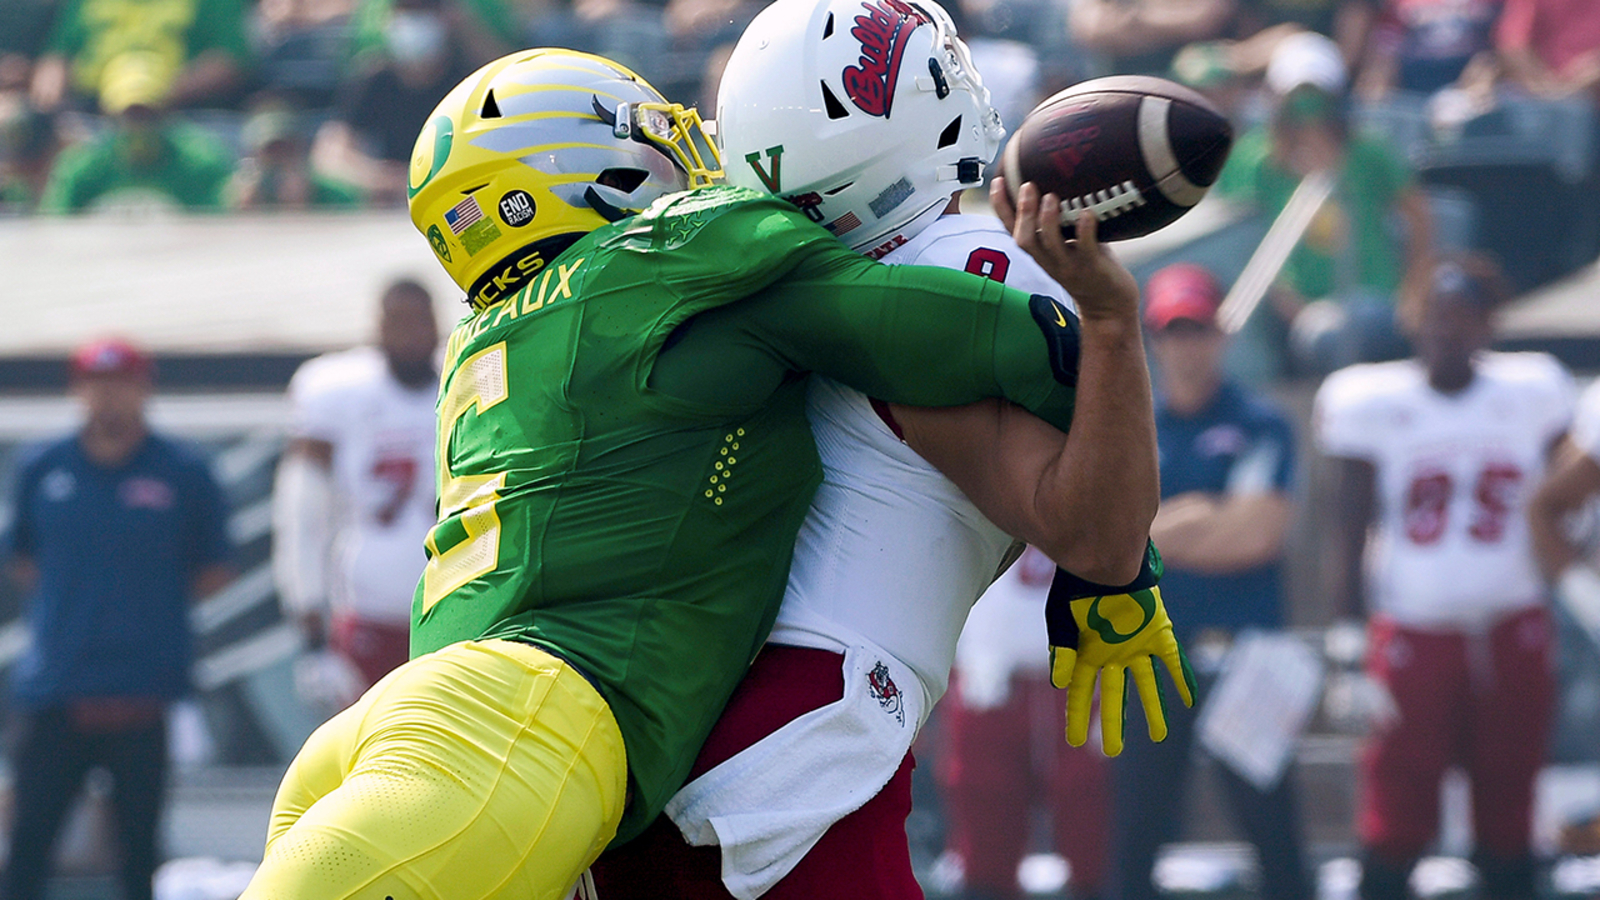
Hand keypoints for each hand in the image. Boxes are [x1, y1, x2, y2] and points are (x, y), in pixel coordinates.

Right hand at [990, 177, 1140, 324]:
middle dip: (1023, 212)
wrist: (1108, 305)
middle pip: (1025, 239)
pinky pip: (1086, 249)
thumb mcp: (1068, 243)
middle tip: (1026, 186)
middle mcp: (1049, 260)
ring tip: (1050, 198)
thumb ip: (1062, 219)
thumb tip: (1061, 179)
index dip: (1001, 208)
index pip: (1011, 230)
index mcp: (1039, 252)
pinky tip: (1087, 214)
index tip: (997, 182)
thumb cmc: (1089, 267)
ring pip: (1050, 245)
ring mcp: (1070, 266)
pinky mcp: (1092, 269)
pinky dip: (1085, 231)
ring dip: (1048, 221)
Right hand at [1045, 541, 1195, 755]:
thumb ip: (1061, 650)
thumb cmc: (1076, 586)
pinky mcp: (1158, 632)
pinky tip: (1189, 699)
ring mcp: (1135, 645)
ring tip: (1158, 736)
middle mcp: (1112, 655)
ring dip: (1152, 710)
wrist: (1103, 556)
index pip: (1079, 692)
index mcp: (1086, 653)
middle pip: (1113, 696)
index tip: (1075, 740)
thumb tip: (1059, 684)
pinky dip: (1181, 678)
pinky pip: (1172, 660)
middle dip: (1112, 724)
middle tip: (1113, 751)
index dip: (1077, 716)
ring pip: (1146, 685)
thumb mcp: (1060, 619)